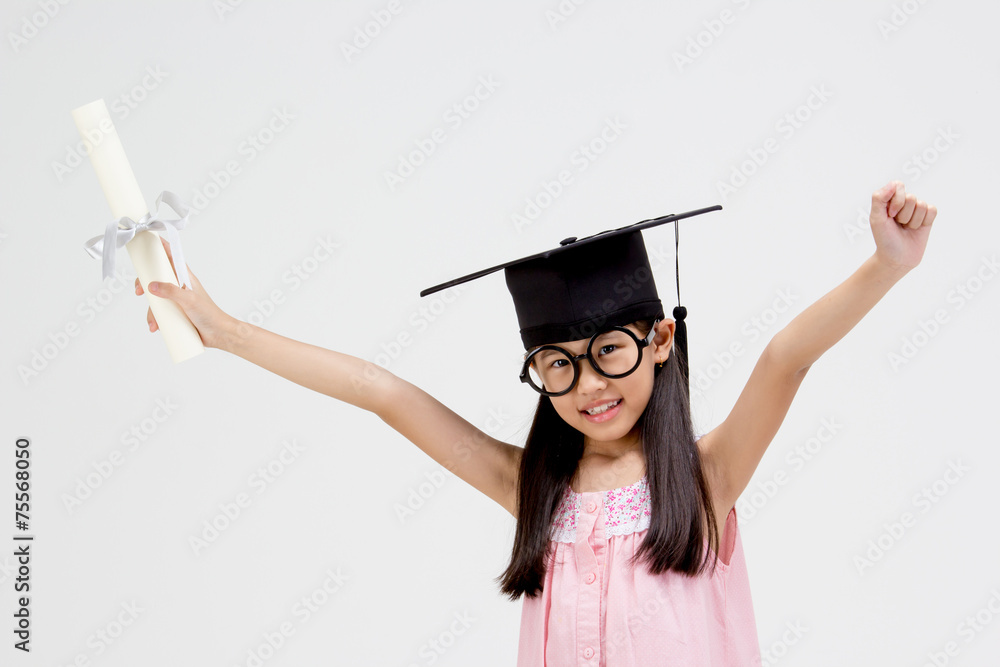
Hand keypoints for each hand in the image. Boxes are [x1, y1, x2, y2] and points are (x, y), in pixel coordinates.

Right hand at [135, 235, 235, 349]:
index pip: (171, 257)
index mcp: (184, 277)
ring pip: (156, 298)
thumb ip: (171, 292)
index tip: (147, 240)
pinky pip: (160, 313)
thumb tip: (152, 285)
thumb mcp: (189, 300)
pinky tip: (156, 326)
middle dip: (145, 284)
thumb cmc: (210, 314)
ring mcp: (176, 300)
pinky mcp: (175, 312)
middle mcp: (179, 286)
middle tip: (140, 291)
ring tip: (153, 321)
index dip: (159, 247)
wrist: (218, 334)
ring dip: (151, 310)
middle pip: (157, 277)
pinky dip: (155, 319)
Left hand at [869, 181, 937, 273]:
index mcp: (889, 199)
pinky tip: (917, 229)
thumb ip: (879, 198)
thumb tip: (894, 183)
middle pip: (911, 197)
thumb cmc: (884, 239)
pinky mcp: (927, 217)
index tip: (890, 215)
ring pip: (921, 205)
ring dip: (913, 221)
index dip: (896, 201)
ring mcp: (916, 209)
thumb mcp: (876, 219)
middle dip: (903, 215)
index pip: (898, 185)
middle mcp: (903, 202)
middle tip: (898, 225)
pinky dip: (924, 221)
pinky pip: (932, 210)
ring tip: (906, 229)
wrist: (896, 258)